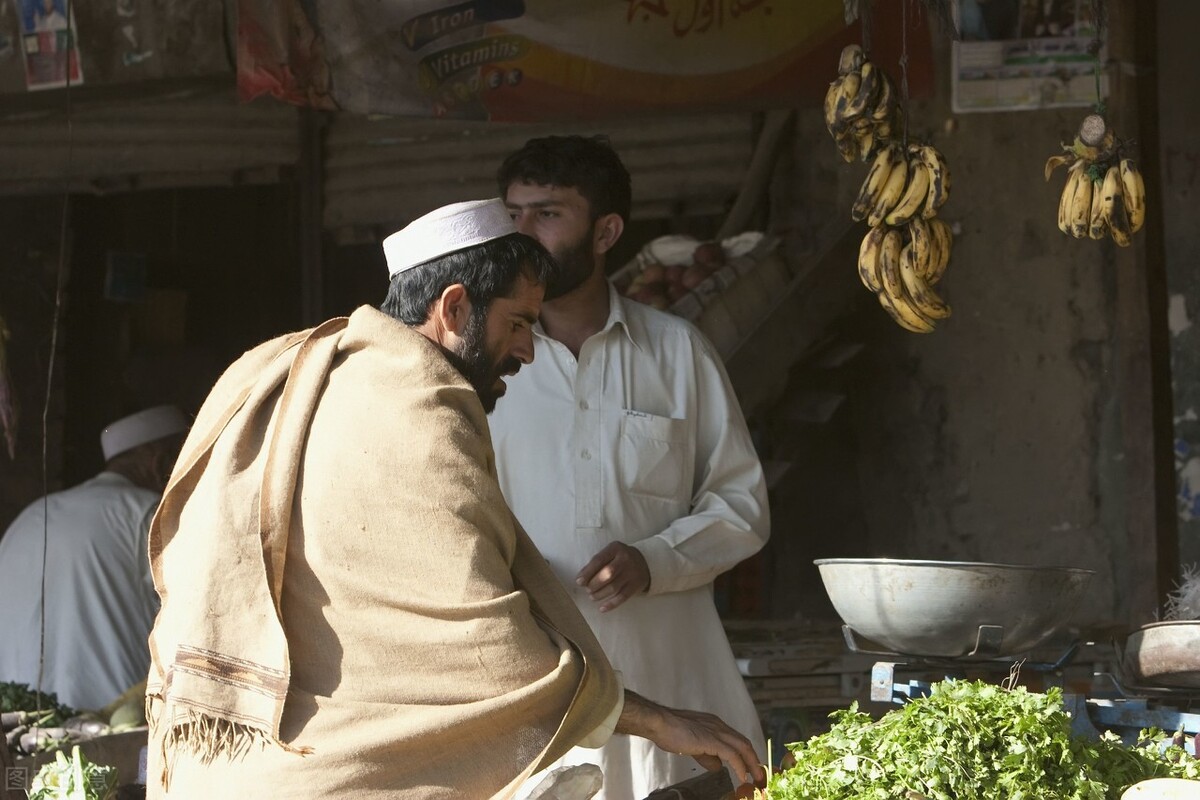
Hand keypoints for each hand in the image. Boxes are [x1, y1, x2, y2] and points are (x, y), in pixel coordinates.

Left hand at [575, 542, 649, 611]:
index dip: (587, 572)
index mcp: (615, 548)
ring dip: (600, 594)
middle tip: (587, 589)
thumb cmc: (620, 558)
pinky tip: (602, 608)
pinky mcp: (636, 585)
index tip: (579, 582)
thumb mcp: (611, 553)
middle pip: (607, 574)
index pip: (599, 560)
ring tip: (592, 597)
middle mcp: (625, 559)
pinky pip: (622, 597)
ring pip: (614, 587)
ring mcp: (632, 573)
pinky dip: (611, 604)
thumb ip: (597, 563)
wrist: (645, 562)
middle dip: (594, 584)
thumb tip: (581, 579)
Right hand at [616, 691, 764, 787]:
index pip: (737, 740)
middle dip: (755, 760)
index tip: (753, 767)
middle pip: (744, 743)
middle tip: (761, 776)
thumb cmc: (670, 732)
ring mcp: (716, 731)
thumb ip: (707, 756)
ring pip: (742, 747)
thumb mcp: (692, 745)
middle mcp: (719, 726)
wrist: (659, 723)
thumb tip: (718, 767)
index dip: (747, 754)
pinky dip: (740, 767)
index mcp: (715, 725)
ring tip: (757, 779)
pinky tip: (743, 777)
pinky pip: (732, 755)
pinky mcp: (711, 740)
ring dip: (752, 764)